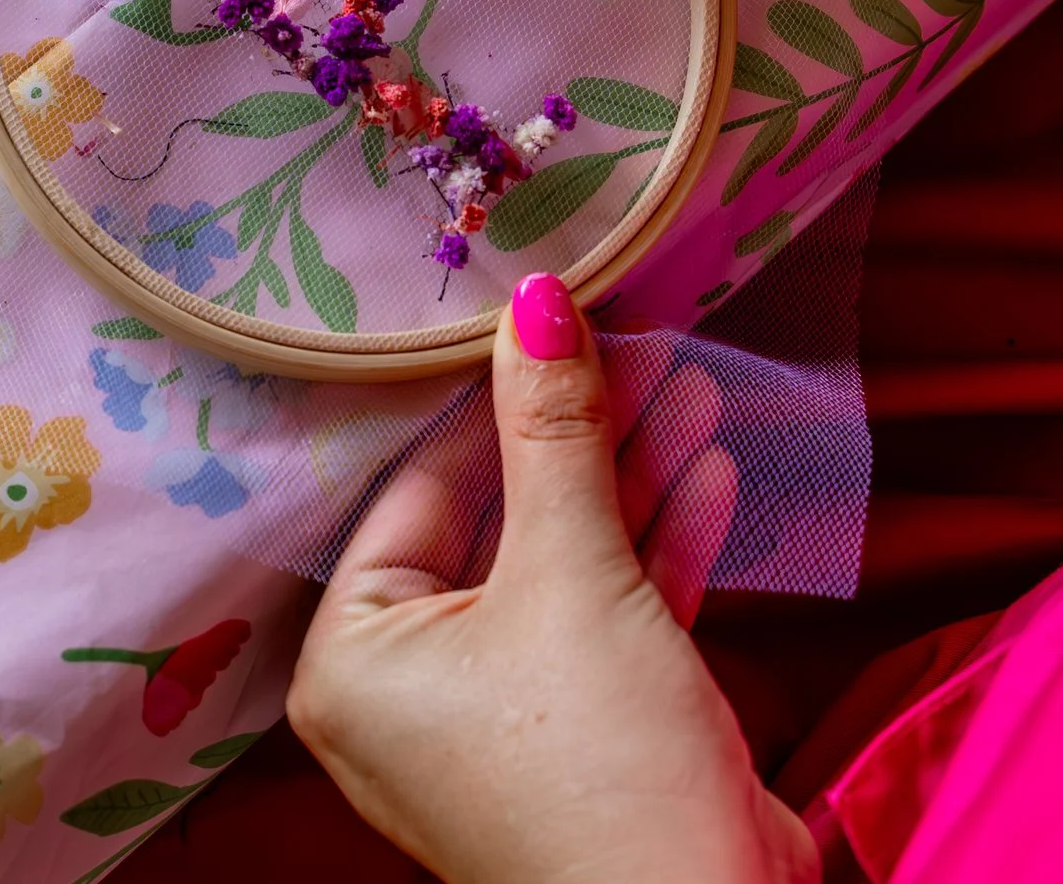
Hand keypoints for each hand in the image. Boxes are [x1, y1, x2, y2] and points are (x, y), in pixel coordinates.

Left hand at [287, 273, 818, 883]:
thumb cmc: (599, 762)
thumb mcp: (572, 574)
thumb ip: (554, 432)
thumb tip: (535, 300)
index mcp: (355, 656)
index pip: (418, 489)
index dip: (491, 398)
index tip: (551, 318)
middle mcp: (408, 689)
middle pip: (497, 520)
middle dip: (579, 434)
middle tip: (639, 344)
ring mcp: (498, 715)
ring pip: (561, 564)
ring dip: (630, 478)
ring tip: (689, 381)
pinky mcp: (581, 733)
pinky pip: (604, 618)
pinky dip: (653, 550)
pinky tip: (706, 470)